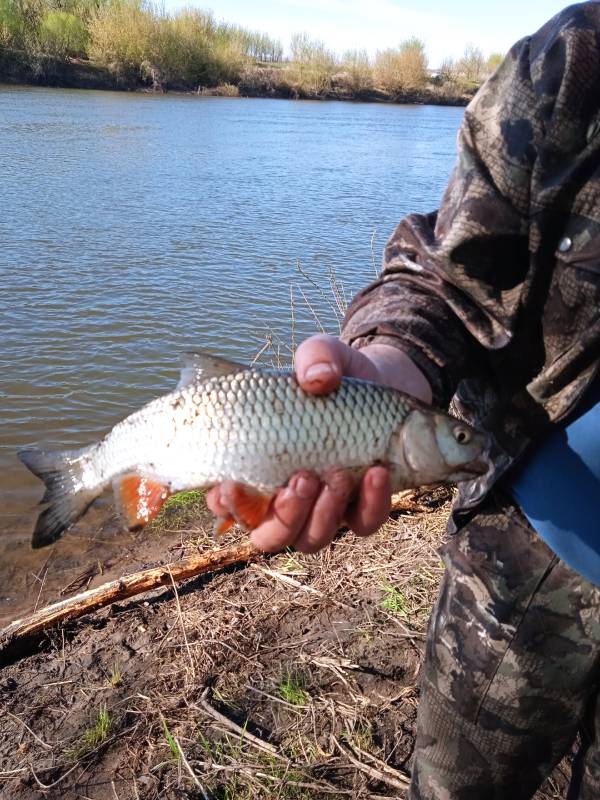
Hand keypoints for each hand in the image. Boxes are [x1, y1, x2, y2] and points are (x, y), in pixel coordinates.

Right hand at [206, 335, 431, 553]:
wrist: (384, 381)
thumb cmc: (334, 374)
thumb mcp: (321, 355)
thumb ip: (315, 358)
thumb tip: (317, 379)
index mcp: (256, 466)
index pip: (226, 502)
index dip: (225, 504)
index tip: (232, 484)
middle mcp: (284, 496)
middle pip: (269, 536)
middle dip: (282, 518)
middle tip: (301, 479)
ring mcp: (323, 508)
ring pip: (312, 539)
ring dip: (322, 515)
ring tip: (337, 474)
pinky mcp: (362, 506)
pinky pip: (363, 523)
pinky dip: (370, 504)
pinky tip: (377, 473)